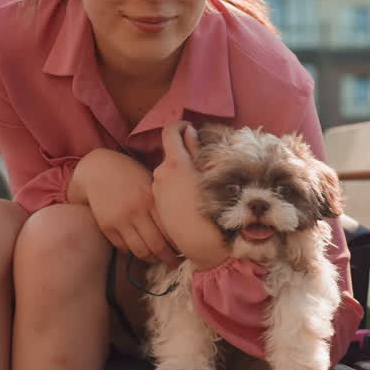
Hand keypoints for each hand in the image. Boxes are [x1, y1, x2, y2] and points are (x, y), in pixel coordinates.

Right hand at [68, 148, 180, 267]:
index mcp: (152, 198)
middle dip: (169, 259)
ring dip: (152, 260)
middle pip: (157, 245)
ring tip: (158, 259)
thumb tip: (183, 223)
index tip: (186, 250)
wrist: (98, 169)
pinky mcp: (107, 226)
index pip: (170, 230)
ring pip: (140, 251)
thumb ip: (163, 201)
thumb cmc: (131, 175)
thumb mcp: (151, 181)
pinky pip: (124, 248)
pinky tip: (141, 250)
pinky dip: (134, 252)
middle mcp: (136, 210)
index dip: (179, 245)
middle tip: (175, 263)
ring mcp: (120, 220)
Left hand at [153, 122, 229, 270]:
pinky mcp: (156, 205)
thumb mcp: (210, 174)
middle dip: (185, 154)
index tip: (191, 129)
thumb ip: (196, 150)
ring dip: (181, 172)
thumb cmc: (213, 208)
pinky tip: (191, 200)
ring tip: (199, 186)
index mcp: (174, 163)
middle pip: (171, 154)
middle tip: (204, 162)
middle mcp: (160, 173)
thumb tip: (189, 132)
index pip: (170, 131)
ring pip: (169, 172)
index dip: (181, 126)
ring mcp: (156, 190)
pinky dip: (177, 187)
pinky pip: (166, 188)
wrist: (201, 244)